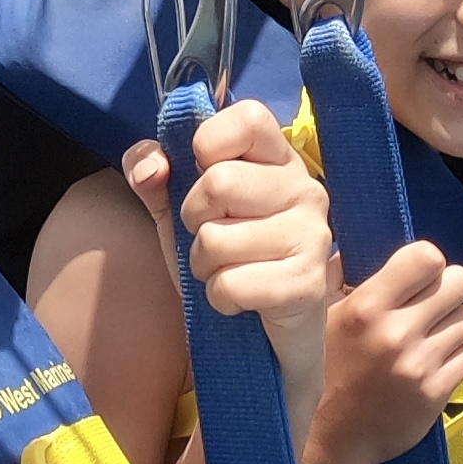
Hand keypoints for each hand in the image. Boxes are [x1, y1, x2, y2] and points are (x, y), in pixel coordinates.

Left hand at [123, 104, 344, 463]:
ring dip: (204, 267)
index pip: (249, 117)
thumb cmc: (226, 267)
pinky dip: (218, 299)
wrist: (259, 345)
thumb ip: (155, 178)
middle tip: (211, 243)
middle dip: (193, 223)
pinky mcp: (307, 284)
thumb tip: (149, 165)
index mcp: (278, 160)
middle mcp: (306, 190)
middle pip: (218, 183)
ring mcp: (313, 237)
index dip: (208, 142)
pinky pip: (229, 284)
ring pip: (216, 238)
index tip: (201, 174)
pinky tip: (238, 303)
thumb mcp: (178, 217)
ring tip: (226, 275)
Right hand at [307, 241, 462, 463]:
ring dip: (451, 324)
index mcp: (366, 307)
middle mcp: (396, 332)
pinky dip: (455, 356)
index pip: (428, 257)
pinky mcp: (436, 393)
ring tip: (427, 337)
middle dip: (446, 290)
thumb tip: (352, 248)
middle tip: (429, 306)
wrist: (324, 442)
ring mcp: (419, 365)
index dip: (427, 264)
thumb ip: (334, 277)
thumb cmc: (317, 374)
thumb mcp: (317, 319)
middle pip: (460, 281)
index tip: (416, 278)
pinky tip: (430, 364)